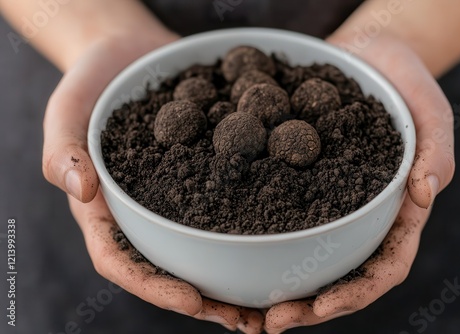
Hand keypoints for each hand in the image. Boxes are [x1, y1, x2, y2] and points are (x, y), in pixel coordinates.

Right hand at [42, 34, 262, 332]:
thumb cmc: (90, 82)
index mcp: (108, 212)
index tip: (195, 302)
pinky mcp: (207, 175)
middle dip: (208, 300)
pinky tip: (286, 236)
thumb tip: (81, 189)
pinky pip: (230, 204)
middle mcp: (146, 214)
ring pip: (206, 247)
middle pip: (172, 267)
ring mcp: (178, 197)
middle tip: (248, 321)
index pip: (124, 262)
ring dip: (237, 277)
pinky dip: (254, 225)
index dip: (157, 287)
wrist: (128, 53)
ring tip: (274, 300)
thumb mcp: (67, 111)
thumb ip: (64, 151)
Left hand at [264, 35, 454, 332]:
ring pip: (309, 259)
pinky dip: (264, 243)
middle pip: (340, 276)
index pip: (382, 268)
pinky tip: (236, 252)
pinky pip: (282, 218)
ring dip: (281, 287)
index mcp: (396, 213)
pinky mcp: (301, 183)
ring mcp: (329, 204)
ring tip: (246, 308)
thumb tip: (424, 194)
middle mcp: (360, 217)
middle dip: (310, 306)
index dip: (353, 294)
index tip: (318, 308)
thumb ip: (435, 150)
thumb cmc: (404, 81)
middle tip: (270, 322)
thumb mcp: (429, 110)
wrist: (367, 55)